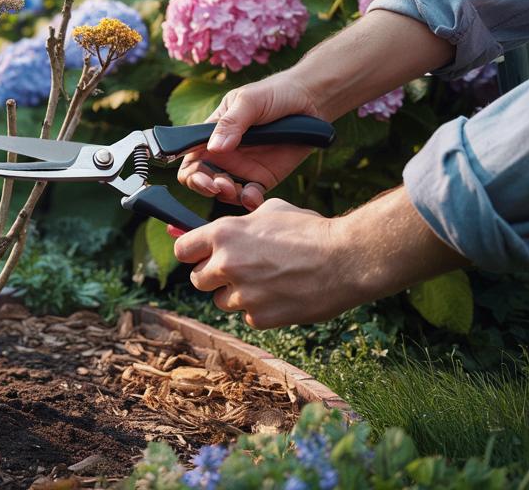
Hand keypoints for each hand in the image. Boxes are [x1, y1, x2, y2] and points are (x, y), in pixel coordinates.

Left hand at [172, 190, 469, 327]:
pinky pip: (247, 316)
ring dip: (237, 295)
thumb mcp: (271, 211)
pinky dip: (260, 310)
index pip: (182, 249)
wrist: (347, 259)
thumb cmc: (311, 230)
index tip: (201, 256)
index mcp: (224, 234)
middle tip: (239, 271)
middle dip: (214, 277)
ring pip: (221, 301)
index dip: (192, 253)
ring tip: (268, 282)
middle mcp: (226, 264)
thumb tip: (218, 231)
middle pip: (197, 279)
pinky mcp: (259, 317)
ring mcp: (242, 294)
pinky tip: (282, 295)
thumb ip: (239, 223)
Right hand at [177, 72, 322, 209]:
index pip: (189, 156)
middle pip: (201, 179)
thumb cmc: (274, 94)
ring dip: (226, 196)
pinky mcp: (262, 178)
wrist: (310, 102)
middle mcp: (224, 153)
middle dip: (205, 187)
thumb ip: (231, 123)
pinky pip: (249, 196)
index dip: (190, 172)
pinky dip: (248, 201)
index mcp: (212, 133)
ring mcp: (242, 167)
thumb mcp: (249, 101)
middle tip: (220, 186)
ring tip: (237, 190)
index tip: (202, 178)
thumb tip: (214, 148)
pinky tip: (253, 196)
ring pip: (223, 192)